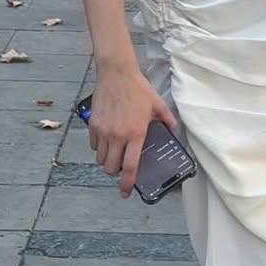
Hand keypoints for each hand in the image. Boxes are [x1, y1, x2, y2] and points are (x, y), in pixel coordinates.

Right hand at [89, 62, 178, 197]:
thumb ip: (167, 120)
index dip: (127, 183)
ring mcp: (104, 131)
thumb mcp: (157, 104)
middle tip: (121, 167)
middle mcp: (118, 136)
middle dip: (115, 172)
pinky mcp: (93, 124)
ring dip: (107, 161)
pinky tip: (107, 140)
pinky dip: (99, 148)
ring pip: (101, 159)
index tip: (125, 192)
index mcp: (136, 134)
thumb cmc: (137, 88)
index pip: (130, 166)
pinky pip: (94, 145)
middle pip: (111, 167)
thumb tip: (173, 129)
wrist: (116, 73)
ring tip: (115, 153)